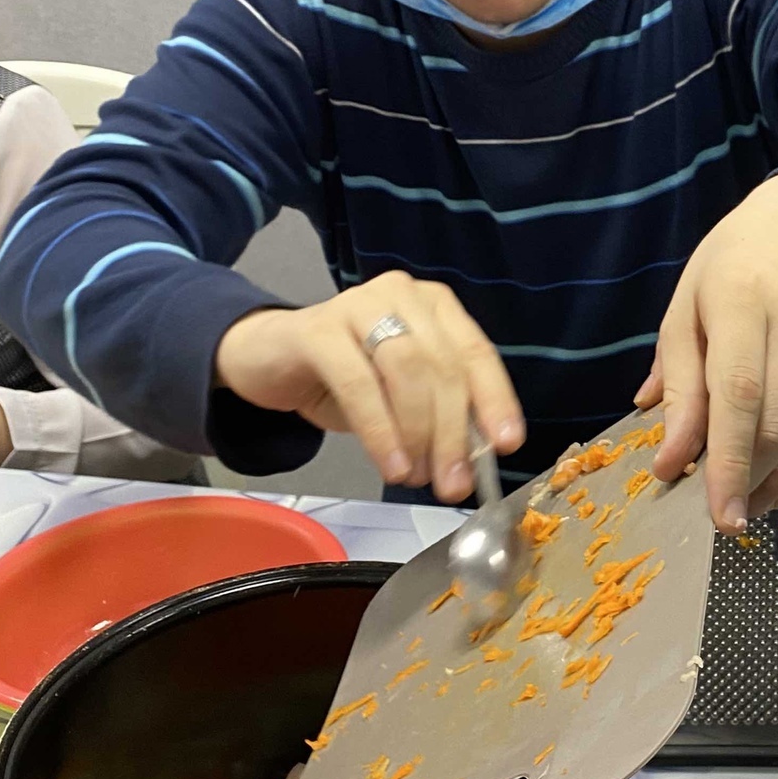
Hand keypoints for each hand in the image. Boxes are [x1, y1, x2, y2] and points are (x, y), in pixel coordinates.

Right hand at [214, 270, 523, 500]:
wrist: (269, 358)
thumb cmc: (346, 375)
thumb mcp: (401, 394)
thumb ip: (439, 412)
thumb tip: (475, 457)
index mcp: (435, 306)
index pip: (476, 353)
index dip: (495, 400)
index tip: (507, 444)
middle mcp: (402, 295)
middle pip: (443, 366)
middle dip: (454, 432)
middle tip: (454, 483)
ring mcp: (359, 305)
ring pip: (407, 372)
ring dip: (419, 433)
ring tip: (419, 478)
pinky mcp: (318, 329)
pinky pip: (359, 384)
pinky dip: (381, 431)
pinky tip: (392, 465)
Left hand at [639, 174, 777, 531]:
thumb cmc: (735, 261)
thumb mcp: (688, 307)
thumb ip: (679, 382)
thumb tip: (671, 455)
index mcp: (743, 302)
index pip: (737, 396)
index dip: (727, 462)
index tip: (718, 512)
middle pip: (776, 424)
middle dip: (748, 479)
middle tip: (721, 509)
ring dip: (769, 469)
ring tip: (737, 479)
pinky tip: (767, 453)